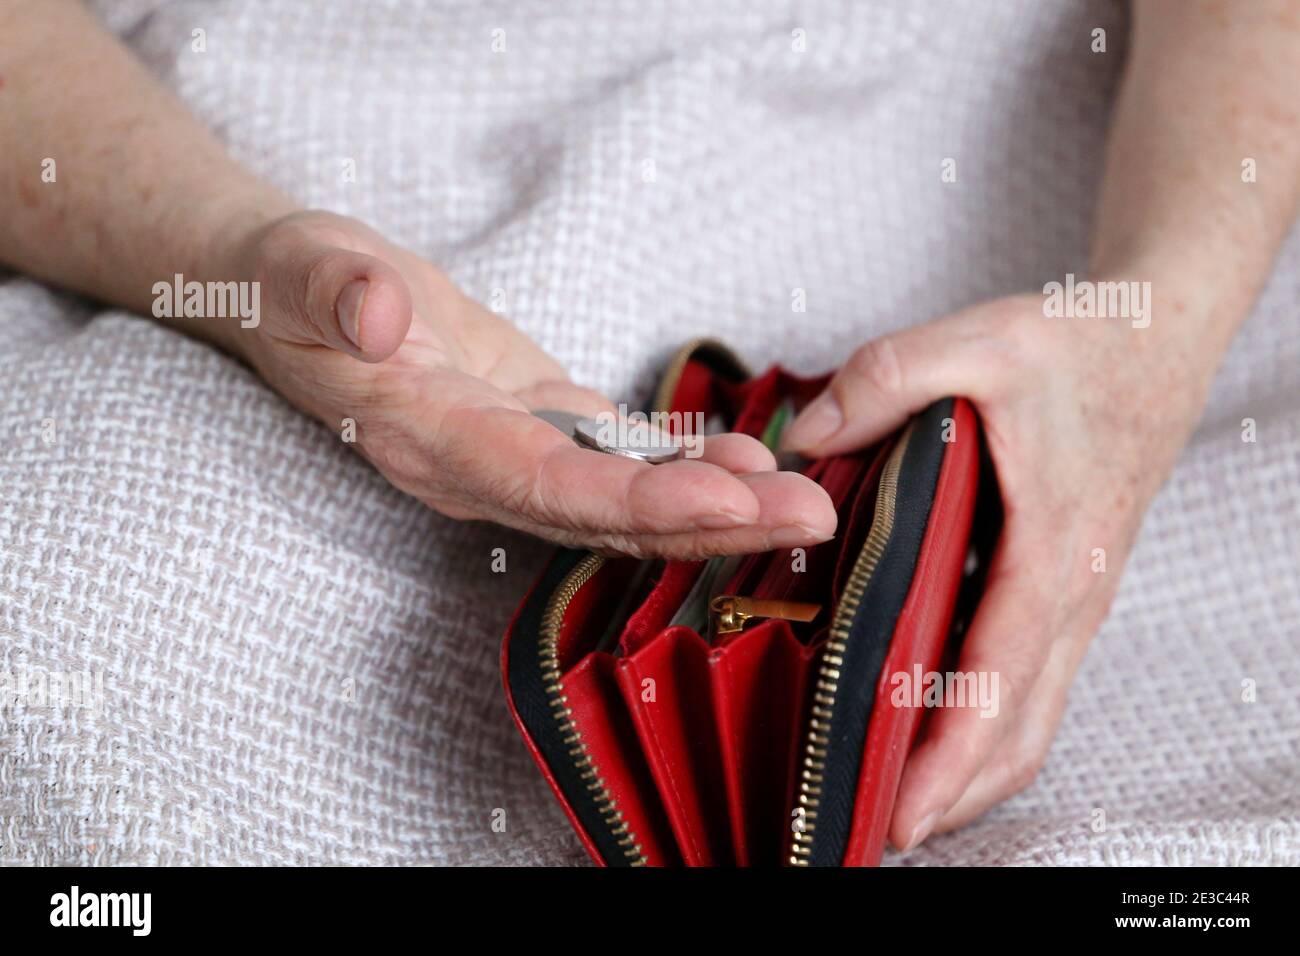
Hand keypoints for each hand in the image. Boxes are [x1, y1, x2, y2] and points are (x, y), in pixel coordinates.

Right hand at [218, 210, 836, 557]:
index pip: (542, 486)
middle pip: (604, 516)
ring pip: (621, 501)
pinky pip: (616, 462)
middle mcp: (478, 467)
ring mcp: (511, 452)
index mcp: (428, 438)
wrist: (295, 293)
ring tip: (802, 504)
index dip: (634, 501)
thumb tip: (381, 319)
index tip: (728, 502)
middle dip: (709, 525)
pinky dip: (683, 468)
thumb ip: (335, 296)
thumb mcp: (299, 271)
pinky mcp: (534, 423)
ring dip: (714, 508)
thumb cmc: (293, 282)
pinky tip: (747, 464)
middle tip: (810, 520)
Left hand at [781, 290, 1213, 849]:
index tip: (901, 810)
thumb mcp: (977, 340)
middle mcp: (1070, 593)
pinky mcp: (1061, 592)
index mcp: (1053, 548)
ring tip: (898, 799)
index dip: (950, 755)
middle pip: (1021, 728)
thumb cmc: (1078, 347)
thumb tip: (804, 440)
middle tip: (877, 830)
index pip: (1000, 678)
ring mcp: (1071, 600)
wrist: (1154, 339)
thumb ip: (885, 380)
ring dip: (971, 770)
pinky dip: (983, 725)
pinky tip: (928, 726)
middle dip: (954, 792)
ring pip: (1030, 716)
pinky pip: (1028, 682)